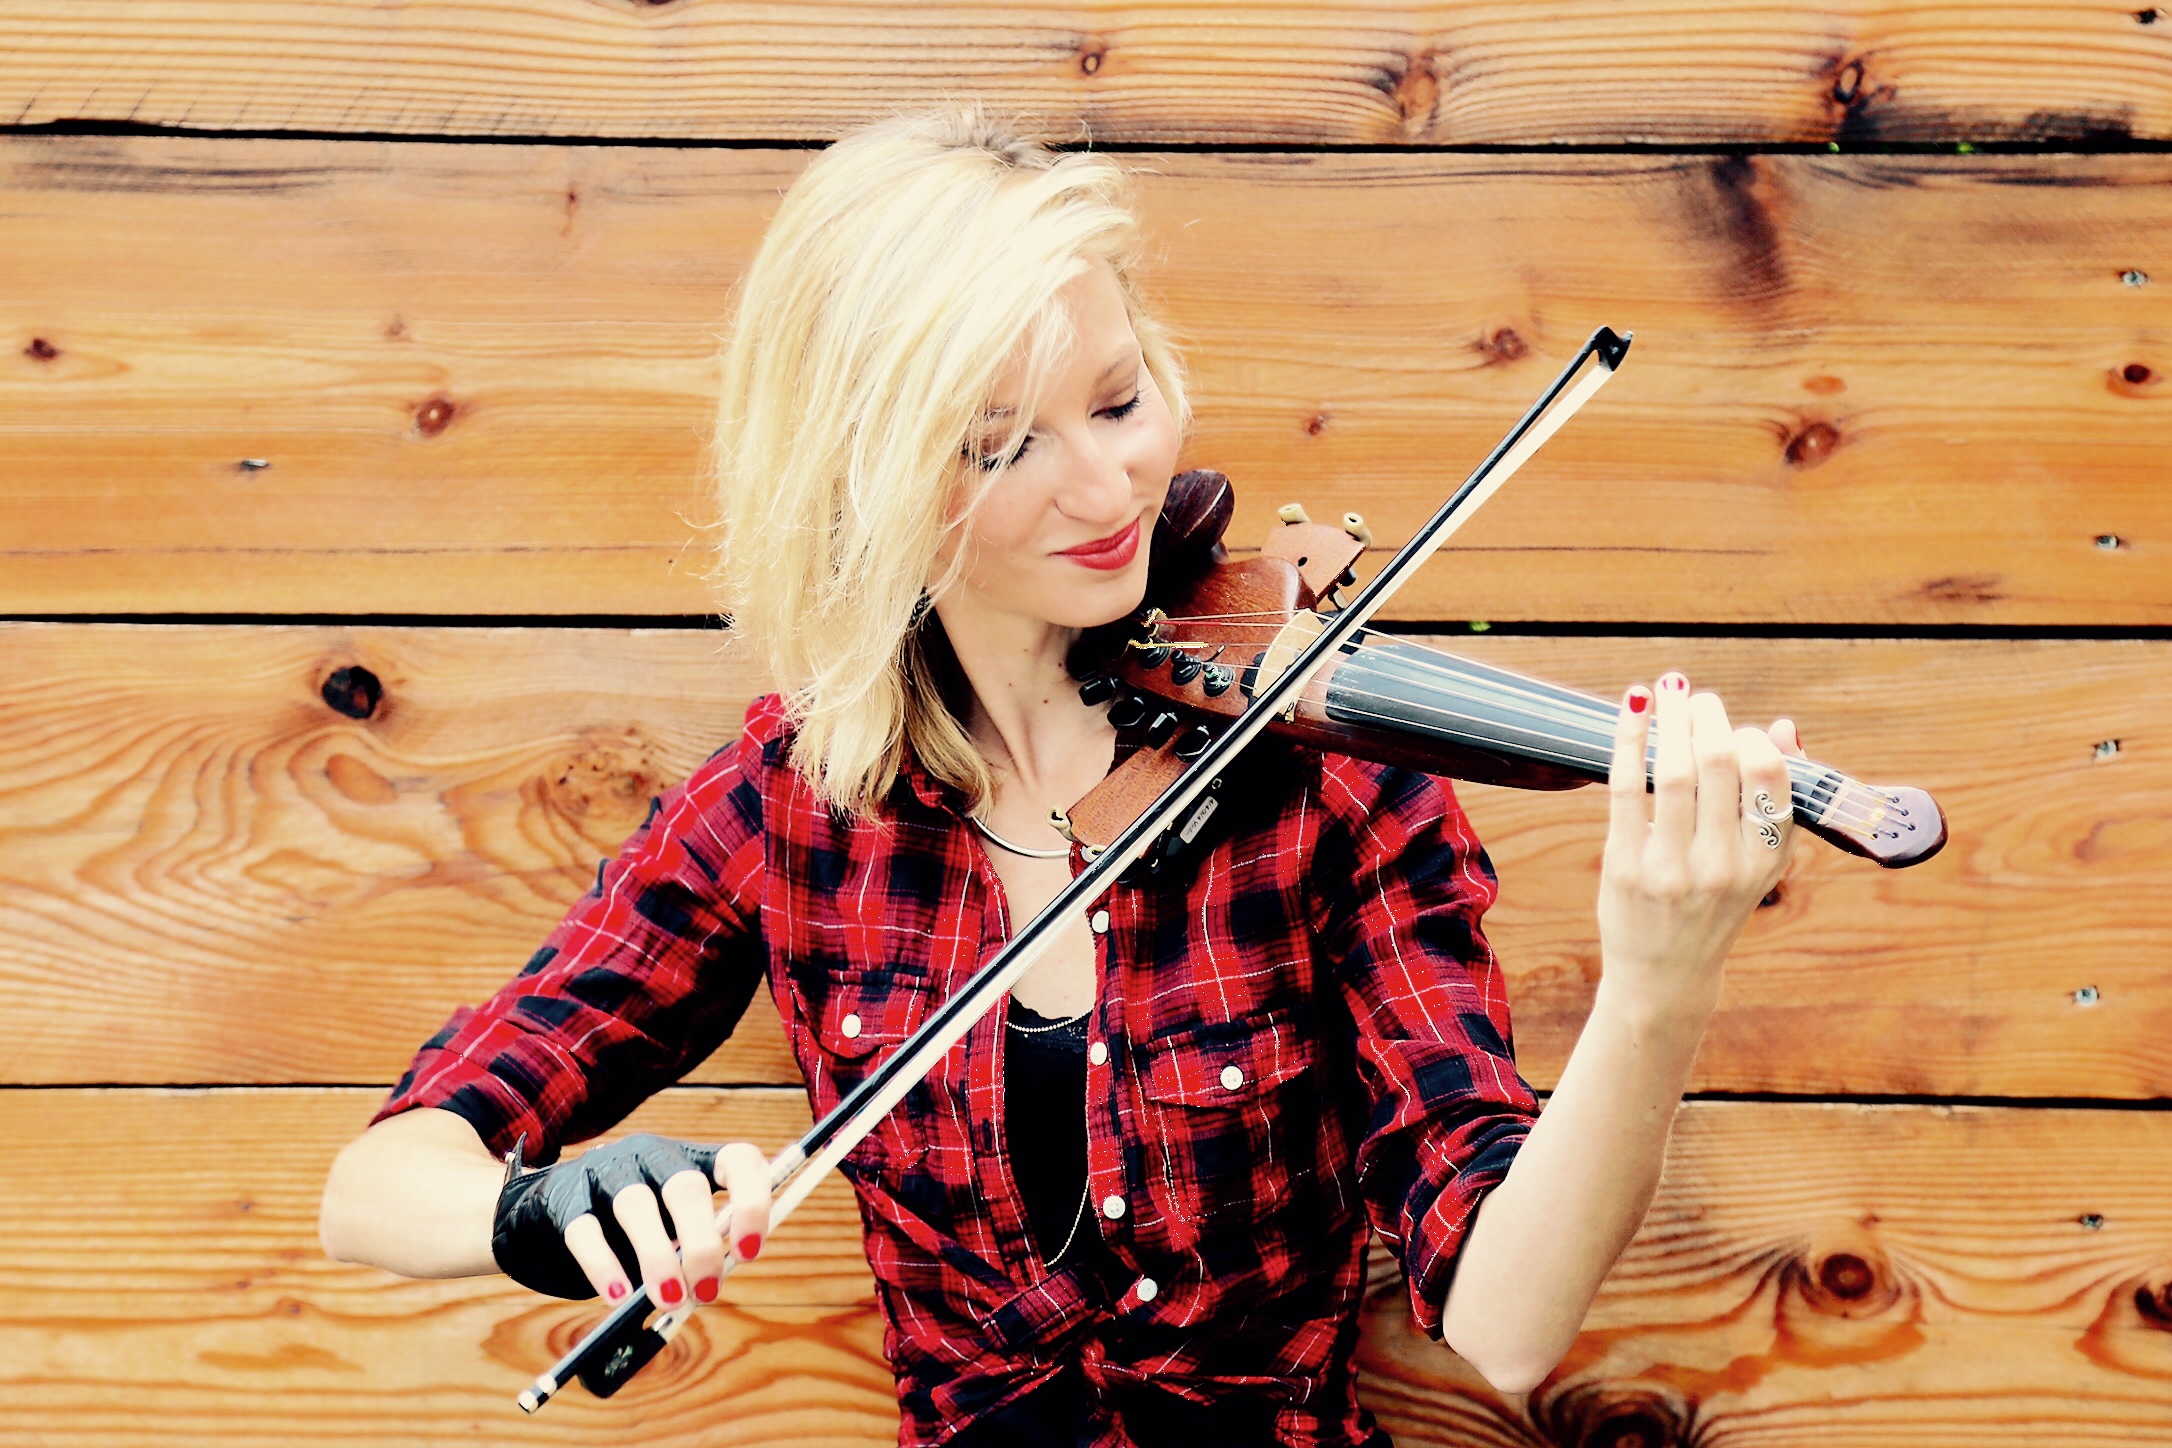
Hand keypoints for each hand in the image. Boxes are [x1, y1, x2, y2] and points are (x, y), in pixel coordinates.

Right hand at [490, 1132, 771, 1307]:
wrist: (549, 1208)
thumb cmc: (630, 1226)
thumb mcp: (671, 1227)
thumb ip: (692, 1247)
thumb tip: (707, 1286)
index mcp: (692, 1158)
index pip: (738, 1159)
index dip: (752, 1202)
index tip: (748, 1252)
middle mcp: (653, 1155)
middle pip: (686, 1187)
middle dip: (701, 1244)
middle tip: (706, 1291)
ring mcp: (607, 1170)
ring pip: (636, 1204)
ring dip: (657, 1257)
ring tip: (668, 1299)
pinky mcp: (565, 1196)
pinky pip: (585, 1229)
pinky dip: (603, 1265)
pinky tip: (618, 1296)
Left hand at [1596, 670, 1800, 1025]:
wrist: (1664, 974)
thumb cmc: (1714, 905)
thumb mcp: (1758, 864)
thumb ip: (1775, 800)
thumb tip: (1785, 726)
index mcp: (1763, 860)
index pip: (1770, 778)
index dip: (1754, 739)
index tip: (1738, 728)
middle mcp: (1722, 864)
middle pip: (1719, 764)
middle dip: (1707, 715)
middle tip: (1694, 694)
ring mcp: (1671, 866)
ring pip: (1674, 770)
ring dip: (1671, 717)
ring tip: (1667, 690)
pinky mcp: (1626, 864)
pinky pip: (1627, 786)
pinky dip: (1630, 739)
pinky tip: (1634, 707)